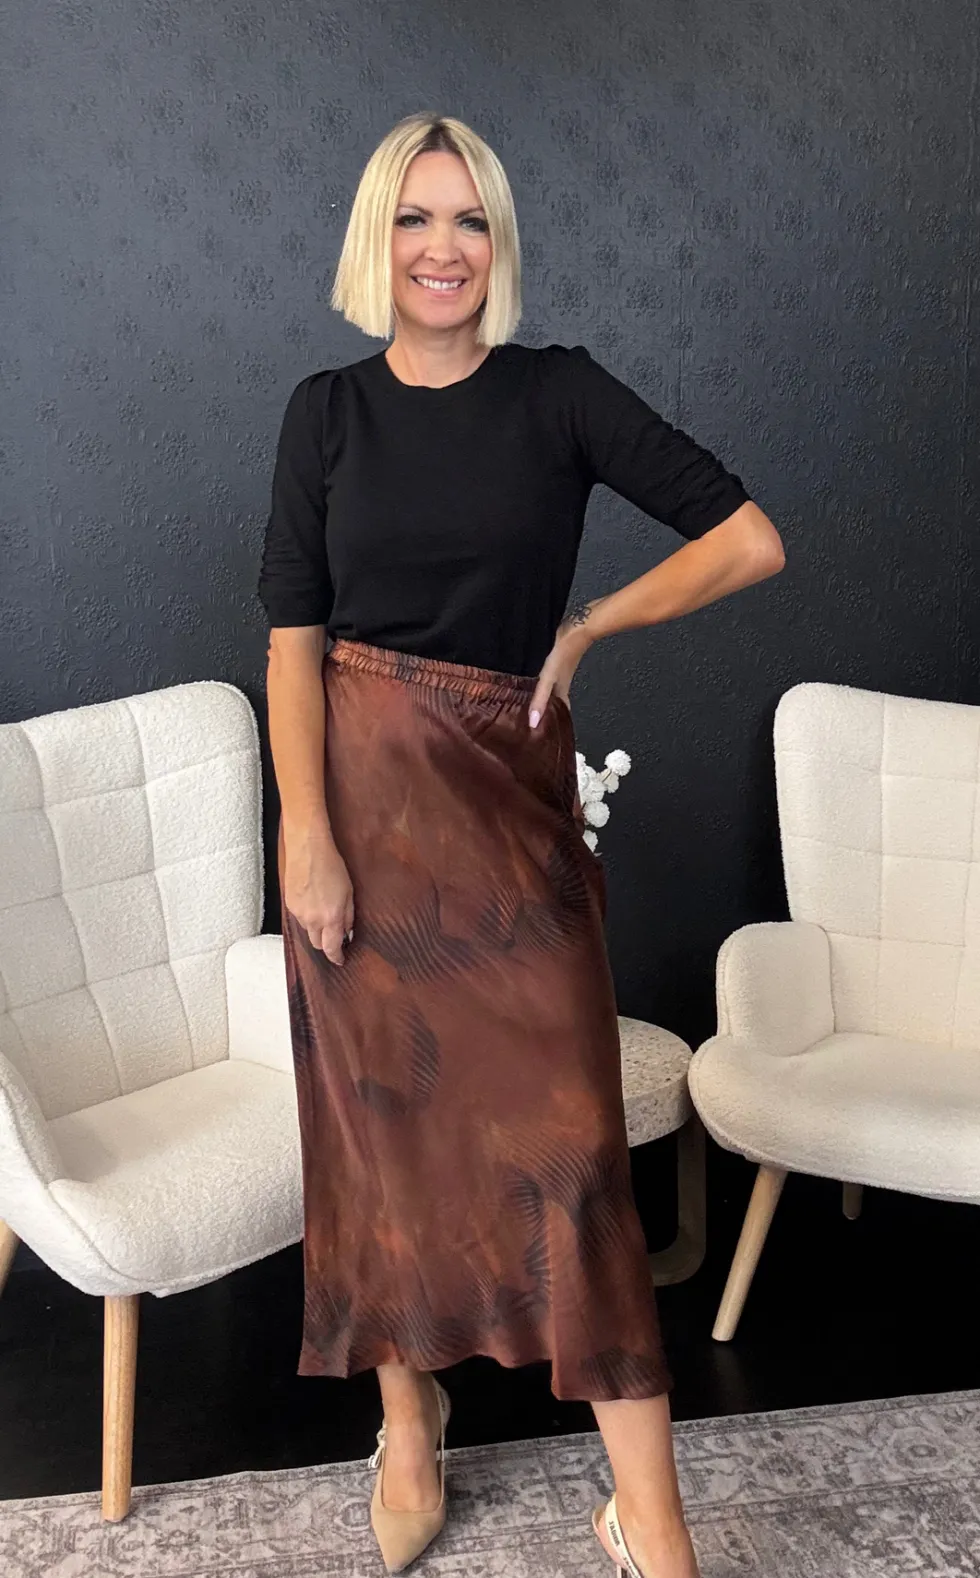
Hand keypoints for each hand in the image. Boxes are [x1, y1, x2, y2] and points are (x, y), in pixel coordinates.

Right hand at [283, 824, 354, 966]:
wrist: (307, 848)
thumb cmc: (331, 865)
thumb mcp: (349, 892)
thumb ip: (348, 916)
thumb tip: (347, 932)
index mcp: (331, 917)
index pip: (332, 948)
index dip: (336, 957)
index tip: (341, 960)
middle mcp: (313, 919)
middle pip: (317, 944)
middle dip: (326, 943)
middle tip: (335, 935)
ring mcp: (299, 912)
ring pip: (308, 931)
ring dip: (317, 928)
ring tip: (324, 911)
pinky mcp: (289, 904)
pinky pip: (300, 918)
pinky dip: (308, 916)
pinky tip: (313, 901)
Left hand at [528, 613, 595, 728]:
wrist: (578, 627)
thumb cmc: (565, 651)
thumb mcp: (548, 677)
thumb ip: (540, 699)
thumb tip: (533, 723)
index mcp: (560, 693)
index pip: (558, 716)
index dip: (552, 727)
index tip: (544, 738)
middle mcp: (560, 686)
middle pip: (553, 705)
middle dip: (545, 715)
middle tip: (532, 725)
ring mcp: (558, 674)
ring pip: (550, 693)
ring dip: (542, 700)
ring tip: (528, 707)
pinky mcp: (555, 662)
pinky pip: (546, 679)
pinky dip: (540, 685)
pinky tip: (532, 682)